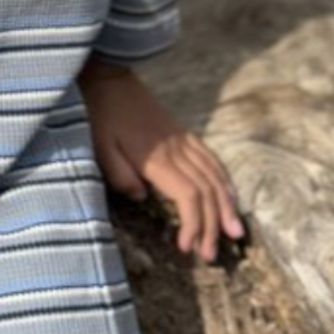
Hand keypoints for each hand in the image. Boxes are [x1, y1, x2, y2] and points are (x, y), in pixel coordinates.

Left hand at [82, 65, 245, 262]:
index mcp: (157, 158)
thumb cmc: (100, 114)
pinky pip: (212, 159)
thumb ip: (119, 174)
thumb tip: (143, 197)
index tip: (187, 248)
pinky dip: (225, 180)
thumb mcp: (99, 146)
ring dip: (226, 206)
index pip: (188, 196)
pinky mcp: (184, 133)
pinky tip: (230, 195)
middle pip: (206, 191)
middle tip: (211, 256)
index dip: (194, 224)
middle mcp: (177, 150)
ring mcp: (184, 140)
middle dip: (212, 226)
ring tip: (234, 233)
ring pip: (215, 176)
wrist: (108, 77)